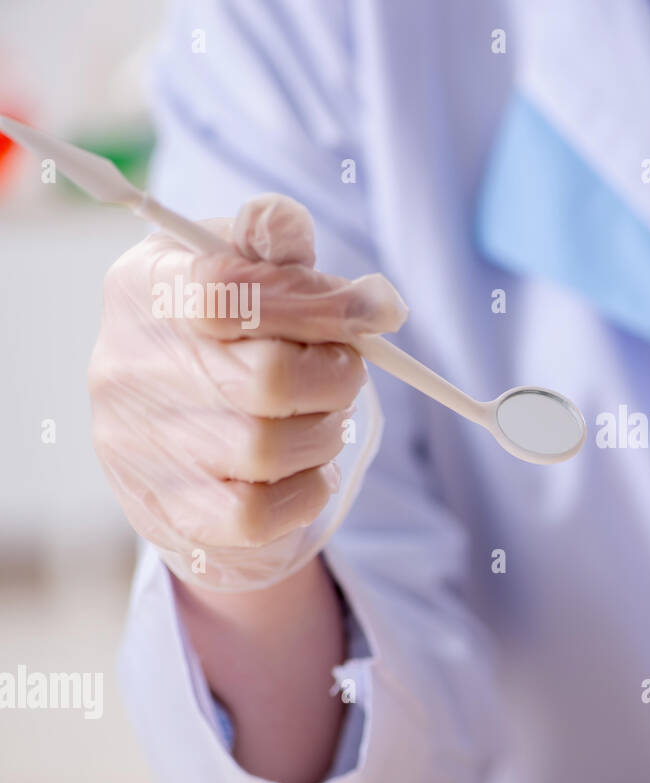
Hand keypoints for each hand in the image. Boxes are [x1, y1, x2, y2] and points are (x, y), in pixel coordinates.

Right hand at [89, 193, 406, 589]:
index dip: (315, 304)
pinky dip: (305, 492)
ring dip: (324, 433)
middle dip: (334, 377)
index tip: (360, 313)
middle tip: (343, 372)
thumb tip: (375, 302)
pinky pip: (257, 516)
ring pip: (268, 450)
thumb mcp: (247, 267)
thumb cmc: (227, 331)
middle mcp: (128, 367)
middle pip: (267, 379)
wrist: (173, 424)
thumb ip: (293, 252)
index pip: (229, 290)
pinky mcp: (167, 512)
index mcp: (146, 287)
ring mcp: (139, 446)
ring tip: (321, 418)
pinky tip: (305, 468)